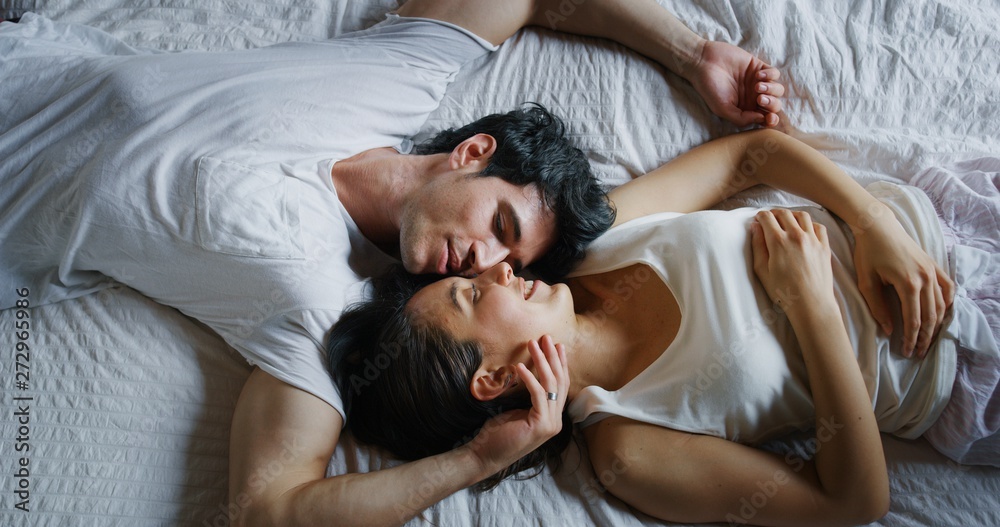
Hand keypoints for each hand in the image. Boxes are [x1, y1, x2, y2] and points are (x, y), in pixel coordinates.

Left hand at [462, 335, 568, 475]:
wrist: (485, 454)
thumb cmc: (498, 432)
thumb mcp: (518, 409)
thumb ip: (531, 396)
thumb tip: (529, 370)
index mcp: (553, 416)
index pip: (562, 385)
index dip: (560, 364)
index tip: (557, 345)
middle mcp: (556, 420)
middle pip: (560, 382)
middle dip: (553, 356)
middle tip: (546, 337)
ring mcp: (551, 424)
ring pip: (551, 385)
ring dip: (541, 361)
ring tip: (532, 343)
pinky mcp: (540, 425)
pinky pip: (538, 394)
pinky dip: (529, 378)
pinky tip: (519, 367)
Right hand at [687, 40, 785, 128]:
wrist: (703, 63)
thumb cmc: (710, 88)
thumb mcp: (722, 108)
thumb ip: (741, 118)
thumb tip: (761, 119)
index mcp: (746, 110)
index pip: (764, 118)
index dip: (771, 120)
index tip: (769, 118)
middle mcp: (753, 98)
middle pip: (774, 105)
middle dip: (772, 104)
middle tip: (760, 99)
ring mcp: (757, 82)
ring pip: (777, 90)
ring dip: (772, 90)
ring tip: (757, 86)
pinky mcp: (758, 67)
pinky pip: (774, 73)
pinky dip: (770, 75)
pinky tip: (757, 75)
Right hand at [751, 209, 833, 309]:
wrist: (811, 304)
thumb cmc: (783, 291)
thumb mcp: (761, 270)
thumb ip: (757, 246)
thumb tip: (755, 227)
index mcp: (778, 242)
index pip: (767, 217)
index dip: (760, 216)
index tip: (758, 220)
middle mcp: (796, 236)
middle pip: (784, 213)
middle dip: (774, 213)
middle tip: (770, 219)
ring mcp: (813, 240)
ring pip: (802, 215)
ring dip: (792, 215)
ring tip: (787, 222)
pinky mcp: (824, 247)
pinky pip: (818, 226)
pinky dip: (810, 224)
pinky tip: (804, 231)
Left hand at [851, 211, 953, 357]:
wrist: (878, 226)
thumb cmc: (868, 252)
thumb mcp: (867, 282)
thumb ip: (878, 307)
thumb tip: (889, 330)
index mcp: (908, 284)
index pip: (914, 320)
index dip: (911, 339)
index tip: (907, 351)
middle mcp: (925, 278)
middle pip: (930, 316)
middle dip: (926, 337)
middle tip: (920, 352)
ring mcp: (932, 271)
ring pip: (941, 305)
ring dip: (936, 324)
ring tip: (929, 338)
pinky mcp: (933, 264)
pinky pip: (947, 287)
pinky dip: (947, 302)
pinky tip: (941, 313)